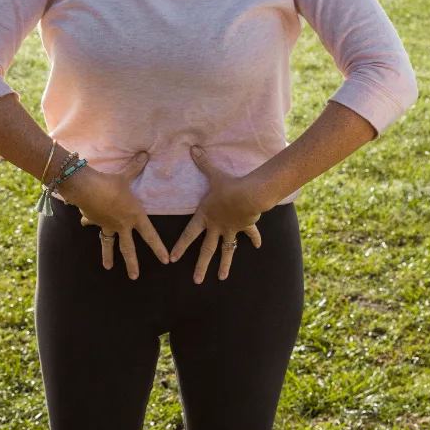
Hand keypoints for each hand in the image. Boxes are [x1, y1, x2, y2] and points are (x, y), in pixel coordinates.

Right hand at [57, 151, 170, 278]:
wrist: (86, 188)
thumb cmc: (111, 184)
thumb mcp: (126, 175)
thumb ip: (136, 166)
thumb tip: (145, 153)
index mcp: (134, 216)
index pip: (150, 235)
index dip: (158, 248)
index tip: (165, 261)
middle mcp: (122, 224)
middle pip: (128, 248)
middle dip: (132, 263)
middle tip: (135, 276)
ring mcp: (107, 225)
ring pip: (108, 244)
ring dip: (108, 256)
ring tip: (108, 267)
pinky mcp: (94, 220)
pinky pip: (93, 224)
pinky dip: (90, 223)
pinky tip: (86, 223)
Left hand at [170, 146, 269, 283]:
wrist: (249, 195)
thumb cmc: (228, 187)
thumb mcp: (213, 174)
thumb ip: (203, 163)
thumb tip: (193, 148)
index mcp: (205, 217)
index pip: (189, 234)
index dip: (180, 247)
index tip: (173, 259)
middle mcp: (216, 227)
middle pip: (207, 250)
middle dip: (201, 266)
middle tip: (197, 281)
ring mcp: (231, 229)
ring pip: (226, 251)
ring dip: (224, 265)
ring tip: (221, 277)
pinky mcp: (245, 227)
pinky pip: (249, 235)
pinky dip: (253, 239)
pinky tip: (257, 247)